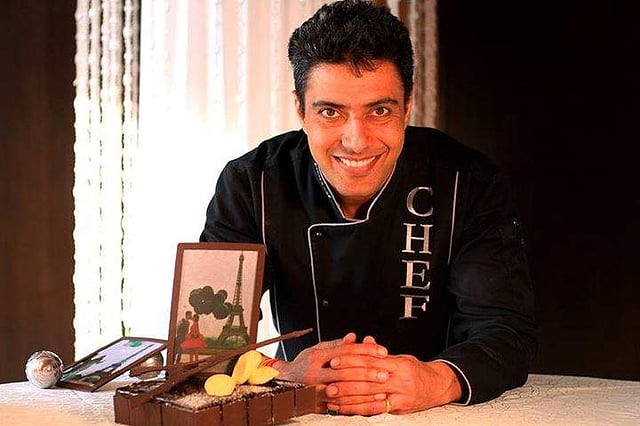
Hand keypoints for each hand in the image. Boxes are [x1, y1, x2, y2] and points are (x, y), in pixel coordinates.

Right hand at [273, 332, 387, 412]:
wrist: (284, 383)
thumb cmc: (304, 364)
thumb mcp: (317, 350)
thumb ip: (336, 345)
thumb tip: (354, 337)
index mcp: (316, 357)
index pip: (345, 351)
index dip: (365, 350)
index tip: (382, 352)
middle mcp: (314, 373)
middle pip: (345, 371)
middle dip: (368, 372)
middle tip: (385, 372)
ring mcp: (315, 390)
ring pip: (344, 389)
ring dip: (365, 389)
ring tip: (381, 387)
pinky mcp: (317, 404)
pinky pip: (341, 405)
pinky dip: (357, 403)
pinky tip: (369, 401)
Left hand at [325, 351, 462, 414]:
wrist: (438, 386)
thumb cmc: (417, 371)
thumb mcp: (401, 357)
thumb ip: (380, 353)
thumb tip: (363, 341)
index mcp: (398, 364)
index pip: (370, 361)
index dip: (351, 361)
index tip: (335, 361)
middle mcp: (399, 380)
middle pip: (367, 380)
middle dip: (345, 382)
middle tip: (328, 381)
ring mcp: (399, 396)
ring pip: (370, 397)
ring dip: (347, 398)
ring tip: (331, 397)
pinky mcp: (399, 409)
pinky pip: (376, 410)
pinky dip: (358, 409)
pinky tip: (345, 408)